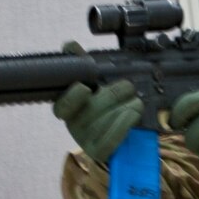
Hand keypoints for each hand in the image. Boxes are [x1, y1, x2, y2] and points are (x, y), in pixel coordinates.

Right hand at [53, 45, 142, 162]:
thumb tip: (69, 46)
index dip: (72, 97)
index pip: (62, 106)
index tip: (84, 87)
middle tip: (128, 86)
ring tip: (137, 101)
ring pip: (104, 122)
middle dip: (113, 94)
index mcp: (70, 109)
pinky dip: (125, 123)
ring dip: (125, 107)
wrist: (123, 136)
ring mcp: (86, 141)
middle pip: (92, 109)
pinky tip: (133, 113)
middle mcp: (75, 125)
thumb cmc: (106, 106)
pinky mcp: (100, 153)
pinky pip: (111, 139)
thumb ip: (81, 64)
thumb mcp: (95, 84)